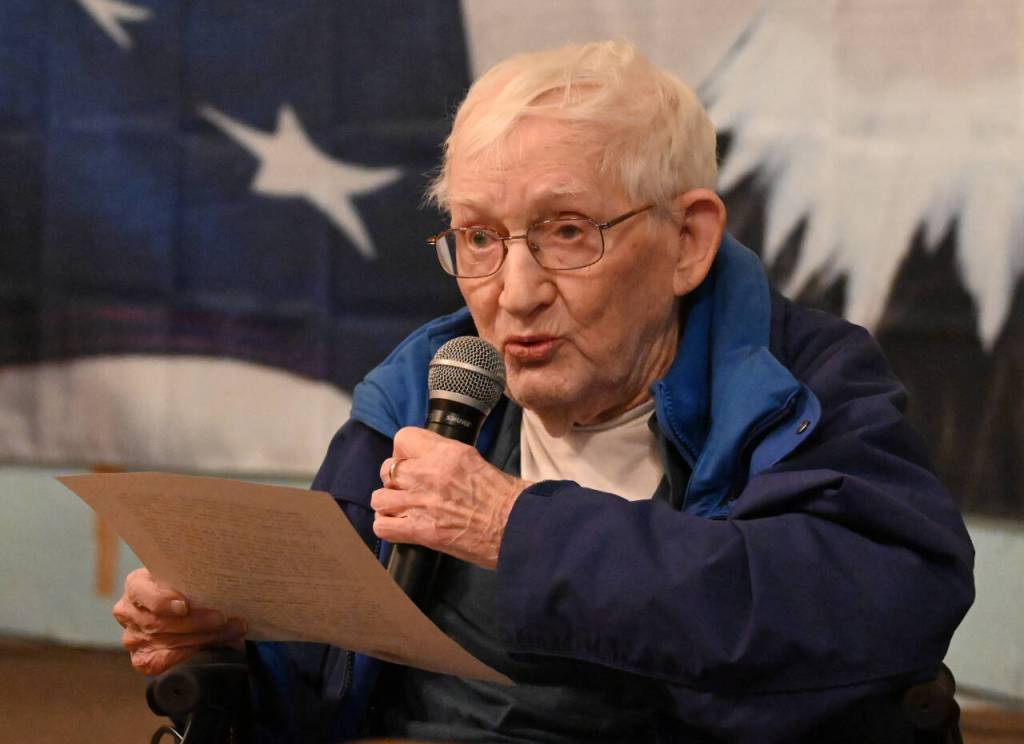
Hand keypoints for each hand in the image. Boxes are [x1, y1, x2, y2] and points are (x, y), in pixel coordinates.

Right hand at [113, 567, 246, 674]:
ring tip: (231, 630)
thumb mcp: (187, 579)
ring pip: (168, 641)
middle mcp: (128, 612)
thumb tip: (222, 589)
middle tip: (222, 618)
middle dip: (196, 621)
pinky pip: (166, 661)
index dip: (161, 600)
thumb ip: (195, 581)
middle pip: (160, 621)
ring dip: (204, 637)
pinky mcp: (141, 660)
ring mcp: (132, 638)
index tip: (184, 606)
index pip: (141, 592)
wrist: (180, 612)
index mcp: (136, 585)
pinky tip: (214, 646)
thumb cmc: (188, 589)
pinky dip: (193, 653)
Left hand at [371, 427, 529, 569]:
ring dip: (390, 505)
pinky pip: (382, 527)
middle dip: (395, 480)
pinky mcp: (420, 531)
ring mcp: (421, 503)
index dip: (403, 452)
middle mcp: (428, 474)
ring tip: (404, 510)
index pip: (403, 438)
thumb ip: (448, 459)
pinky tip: (401, 527)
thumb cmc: (506, 498)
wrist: (517, 527)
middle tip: (411, 490)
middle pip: (387, 469)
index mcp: (447, 452)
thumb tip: (431, 463)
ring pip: (379, 498)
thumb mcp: (475, 462)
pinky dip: (388, 528)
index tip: (411, 462)